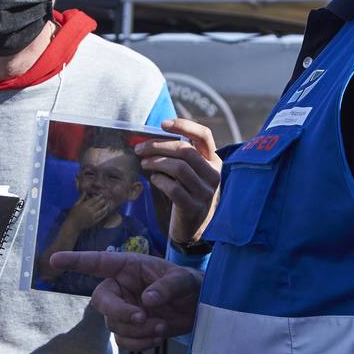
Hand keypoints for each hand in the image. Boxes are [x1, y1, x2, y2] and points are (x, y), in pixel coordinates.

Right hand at [49, 251, 201, 349]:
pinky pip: (124, 341)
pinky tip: (158, 337)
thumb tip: (148, 300)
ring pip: (113, 325)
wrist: (200, 310)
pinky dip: (141, 343)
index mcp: (128, 267)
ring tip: (162, 326)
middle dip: (119, 312)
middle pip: (101, 302)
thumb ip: (168, 286)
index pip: (97, 262)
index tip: (55, 259)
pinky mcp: (130, 330)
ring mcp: (123, 309)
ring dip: (138, 331)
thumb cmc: (190, 286)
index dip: (75, 261)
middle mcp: (120, 287)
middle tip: (142, 317)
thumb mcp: (185, 280)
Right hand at [66, 193, 110, 231]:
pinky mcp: (94, 222)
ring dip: (106, 207)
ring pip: (102, 210)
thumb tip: (85, 191)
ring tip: (108, 204)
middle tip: (106, 198)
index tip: (102, 194)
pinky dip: (104, 213)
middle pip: (99, 204)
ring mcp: (93, 217)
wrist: (73, 225)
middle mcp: (90, 211)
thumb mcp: (76, 204)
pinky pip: (101, 217)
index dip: (99, 197)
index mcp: (85, 206)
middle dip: (103, 201)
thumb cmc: (73, 214)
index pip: (94, 200)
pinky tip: (106, 211)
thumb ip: (81, 198)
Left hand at [137, 118, 220, 244]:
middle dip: (159, 146)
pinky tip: (153, 180)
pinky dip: (159, 180)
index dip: (184, 125)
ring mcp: (206, 192)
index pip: (204, 135)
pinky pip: (173, 188)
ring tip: (144, 163)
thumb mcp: (188, 173)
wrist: (193, 229)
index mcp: (214, 161)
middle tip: (140, 148)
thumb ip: (177, 157)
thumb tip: (147, 140)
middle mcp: (214, 174)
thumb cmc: (186, 194)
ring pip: (179, 168)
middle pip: (186, 151)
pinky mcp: (193, 207)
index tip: (163, 124)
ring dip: (156, 162)